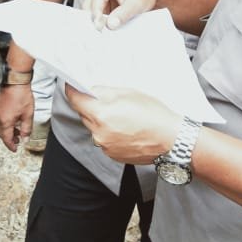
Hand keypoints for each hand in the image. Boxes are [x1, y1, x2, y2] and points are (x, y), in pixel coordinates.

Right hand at [0, 83, 34, 151]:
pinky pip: (0, 119)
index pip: (6, 139)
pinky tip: (14, 121)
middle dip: (9, 139)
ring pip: (0, 127)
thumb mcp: (28, 115)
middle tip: (17, 141)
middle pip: (2, 134)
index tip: (15, 149)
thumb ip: (26, 129)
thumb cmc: (21, 95)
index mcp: (5, 122)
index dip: (11, 146)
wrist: (15, 81)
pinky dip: (6, 124)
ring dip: (8, 131)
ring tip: (18, 130)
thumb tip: (25, 139)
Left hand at [65, 84, 180, 164]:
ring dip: (100, 120)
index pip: (76, 100)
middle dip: (90, 105)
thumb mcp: (128, 93)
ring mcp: (105, 146)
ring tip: (121, 115)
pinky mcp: (112, 155)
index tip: (71, 86)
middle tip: (105, 99)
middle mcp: (99, 133)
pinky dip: (108, 132)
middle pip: (84, 115)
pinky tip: (124, 127)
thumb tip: (91, 90)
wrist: (170, 139)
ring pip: (94, 127)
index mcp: (101, 115)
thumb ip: (105, 92)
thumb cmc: (153, 115)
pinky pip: (103, 139)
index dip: (72, 91)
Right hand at [85, 0, 157, 29]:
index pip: (96, 0)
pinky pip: (98, 14)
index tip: (99, 27)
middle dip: (94, 18)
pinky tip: (108, 27)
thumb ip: (123, 14)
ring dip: (98, 20)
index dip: (96, 14)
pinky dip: (102, 21)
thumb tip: (110, 24)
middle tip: (101, 32)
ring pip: (92, 11)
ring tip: (105, 30)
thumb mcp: (136, 4)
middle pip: (89, 5)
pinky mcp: (103, 3)